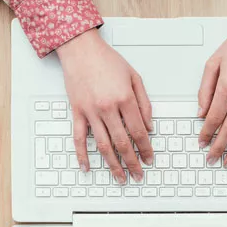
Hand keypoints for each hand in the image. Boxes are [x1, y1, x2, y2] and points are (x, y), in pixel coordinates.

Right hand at [56, 29, 153, 183]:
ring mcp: (91, 112)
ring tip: (120, 177)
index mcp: (125, 99)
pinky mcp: (77, 112)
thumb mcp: (134, 77)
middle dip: (132, 162)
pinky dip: (82, 155)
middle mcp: (108, 108)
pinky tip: (87, 167)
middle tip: (138, 175)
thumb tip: (149, 126)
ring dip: (113, 164)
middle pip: (123, 143)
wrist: (81, 49)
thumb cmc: (107, 60)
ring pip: (103, 145)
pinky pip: (78, 138)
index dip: (146, 149)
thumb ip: (144, 103)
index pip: (139, 132)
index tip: (149, 159)